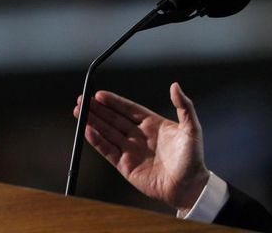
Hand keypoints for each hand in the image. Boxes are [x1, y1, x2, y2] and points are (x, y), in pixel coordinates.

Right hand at [73, 82, 208, 210]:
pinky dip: (96, 141)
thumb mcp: (191, 128)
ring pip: (107, 133)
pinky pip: (107, 150)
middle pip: (114, 119)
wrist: (189, 186)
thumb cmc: (193, 157)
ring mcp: (131, 150)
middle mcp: (140, 136)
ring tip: (78, 112)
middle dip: (98, 110)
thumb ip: (184, 106)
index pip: (129, 109)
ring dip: (93, 122)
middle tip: (82, 100)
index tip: (99, 94)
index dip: (114, 102)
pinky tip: (87, 130)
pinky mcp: (125, 166)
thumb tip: (175, 85)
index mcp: (154, 124)